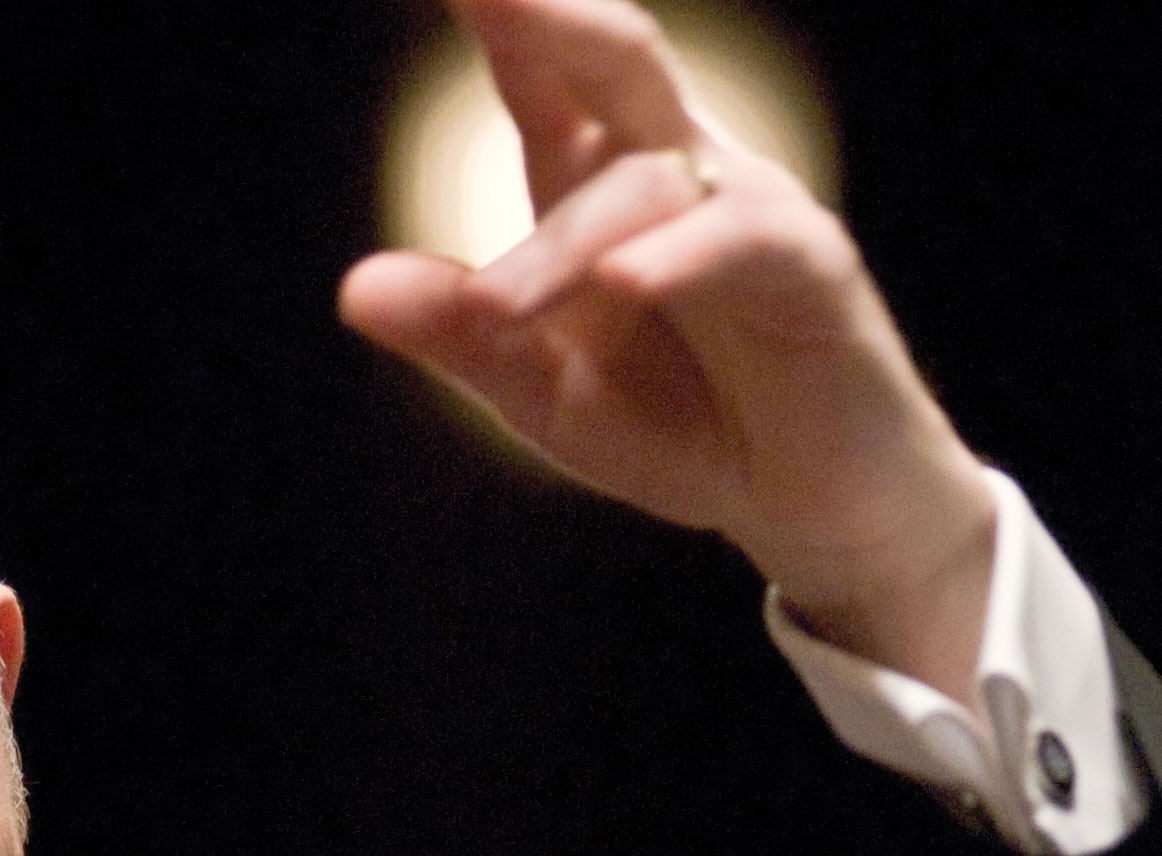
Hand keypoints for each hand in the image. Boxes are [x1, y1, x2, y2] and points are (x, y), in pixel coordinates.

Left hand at [339, 0, 993, 698]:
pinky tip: (626, 276)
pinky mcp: (809, 267)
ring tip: (499, 310)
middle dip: (547, 14)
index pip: (538, 73)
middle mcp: (673, 167)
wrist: (804, 500)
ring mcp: (746, 206)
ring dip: (564, 248)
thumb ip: (460, 333)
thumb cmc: (678, 423)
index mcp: (595, 179)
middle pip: (613, 59)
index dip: (498, 13)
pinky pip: (740, 242)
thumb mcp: (541, 390)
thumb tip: (352, 288)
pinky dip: (679, 257)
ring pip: (645, 185)